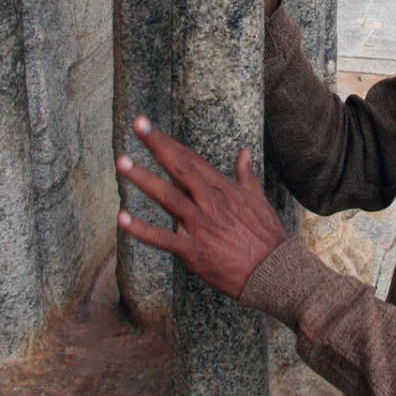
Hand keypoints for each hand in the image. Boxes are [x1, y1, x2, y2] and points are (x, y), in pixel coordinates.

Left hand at [116, 116, 286, 299]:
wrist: (273, 271)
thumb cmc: (267, 235)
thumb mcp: (258, 199)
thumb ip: (245, 174)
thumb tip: (244, 152)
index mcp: (223, 188)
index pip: (190, 158)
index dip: (167, 140)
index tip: (147, 125)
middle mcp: (210, 202)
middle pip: (179, 168)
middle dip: (157, 145)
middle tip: (138, 124)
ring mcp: (200, 225)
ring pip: (168, 197)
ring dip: (144, 179)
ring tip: (122, 163)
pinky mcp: (193, 250)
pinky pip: (162, 239)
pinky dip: (141, 229)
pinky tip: (121, 218)